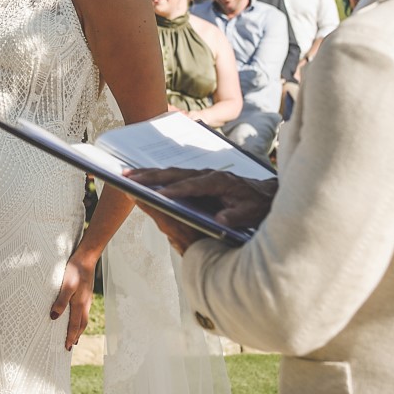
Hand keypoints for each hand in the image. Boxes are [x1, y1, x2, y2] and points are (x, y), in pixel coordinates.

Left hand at [49, 253, 95, 350]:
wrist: (86, 258)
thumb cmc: (74, 270)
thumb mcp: (66, 285)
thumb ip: (61, 301)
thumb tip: (53, 317)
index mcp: (80, 304)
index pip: (75, 325)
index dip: (70, 337)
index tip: (66, 348)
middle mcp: (85, 304)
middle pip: (81, 325)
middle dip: (76, 336)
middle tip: (70, 346)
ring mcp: (87, 299)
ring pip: (83, 318)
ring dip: (79, 328)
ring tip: (74, 335)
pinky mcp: (86, 293)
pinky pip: (83, 311)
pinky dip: (80, 318)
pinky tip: (76, 315)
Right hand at [127, 167, 277, 231]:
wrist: (266, 193)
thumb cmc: (257, 205)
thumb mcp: (250, 214)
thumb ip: (235, 217)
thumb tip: (220, 220)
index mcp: (219, 182)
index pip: (193, 186)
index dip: (176, 191)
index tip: (159, 196)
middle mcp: (207, 174)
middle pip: (175, 174)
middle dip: (151, 176)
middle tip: (128, 177)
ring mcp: (201, 174)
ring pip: (171, 172)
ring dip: (149, 173)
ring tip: (128, 174)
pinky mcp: (198, 177)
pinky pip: (174, 175)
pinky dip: (158, 176)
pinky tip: (143, 178)